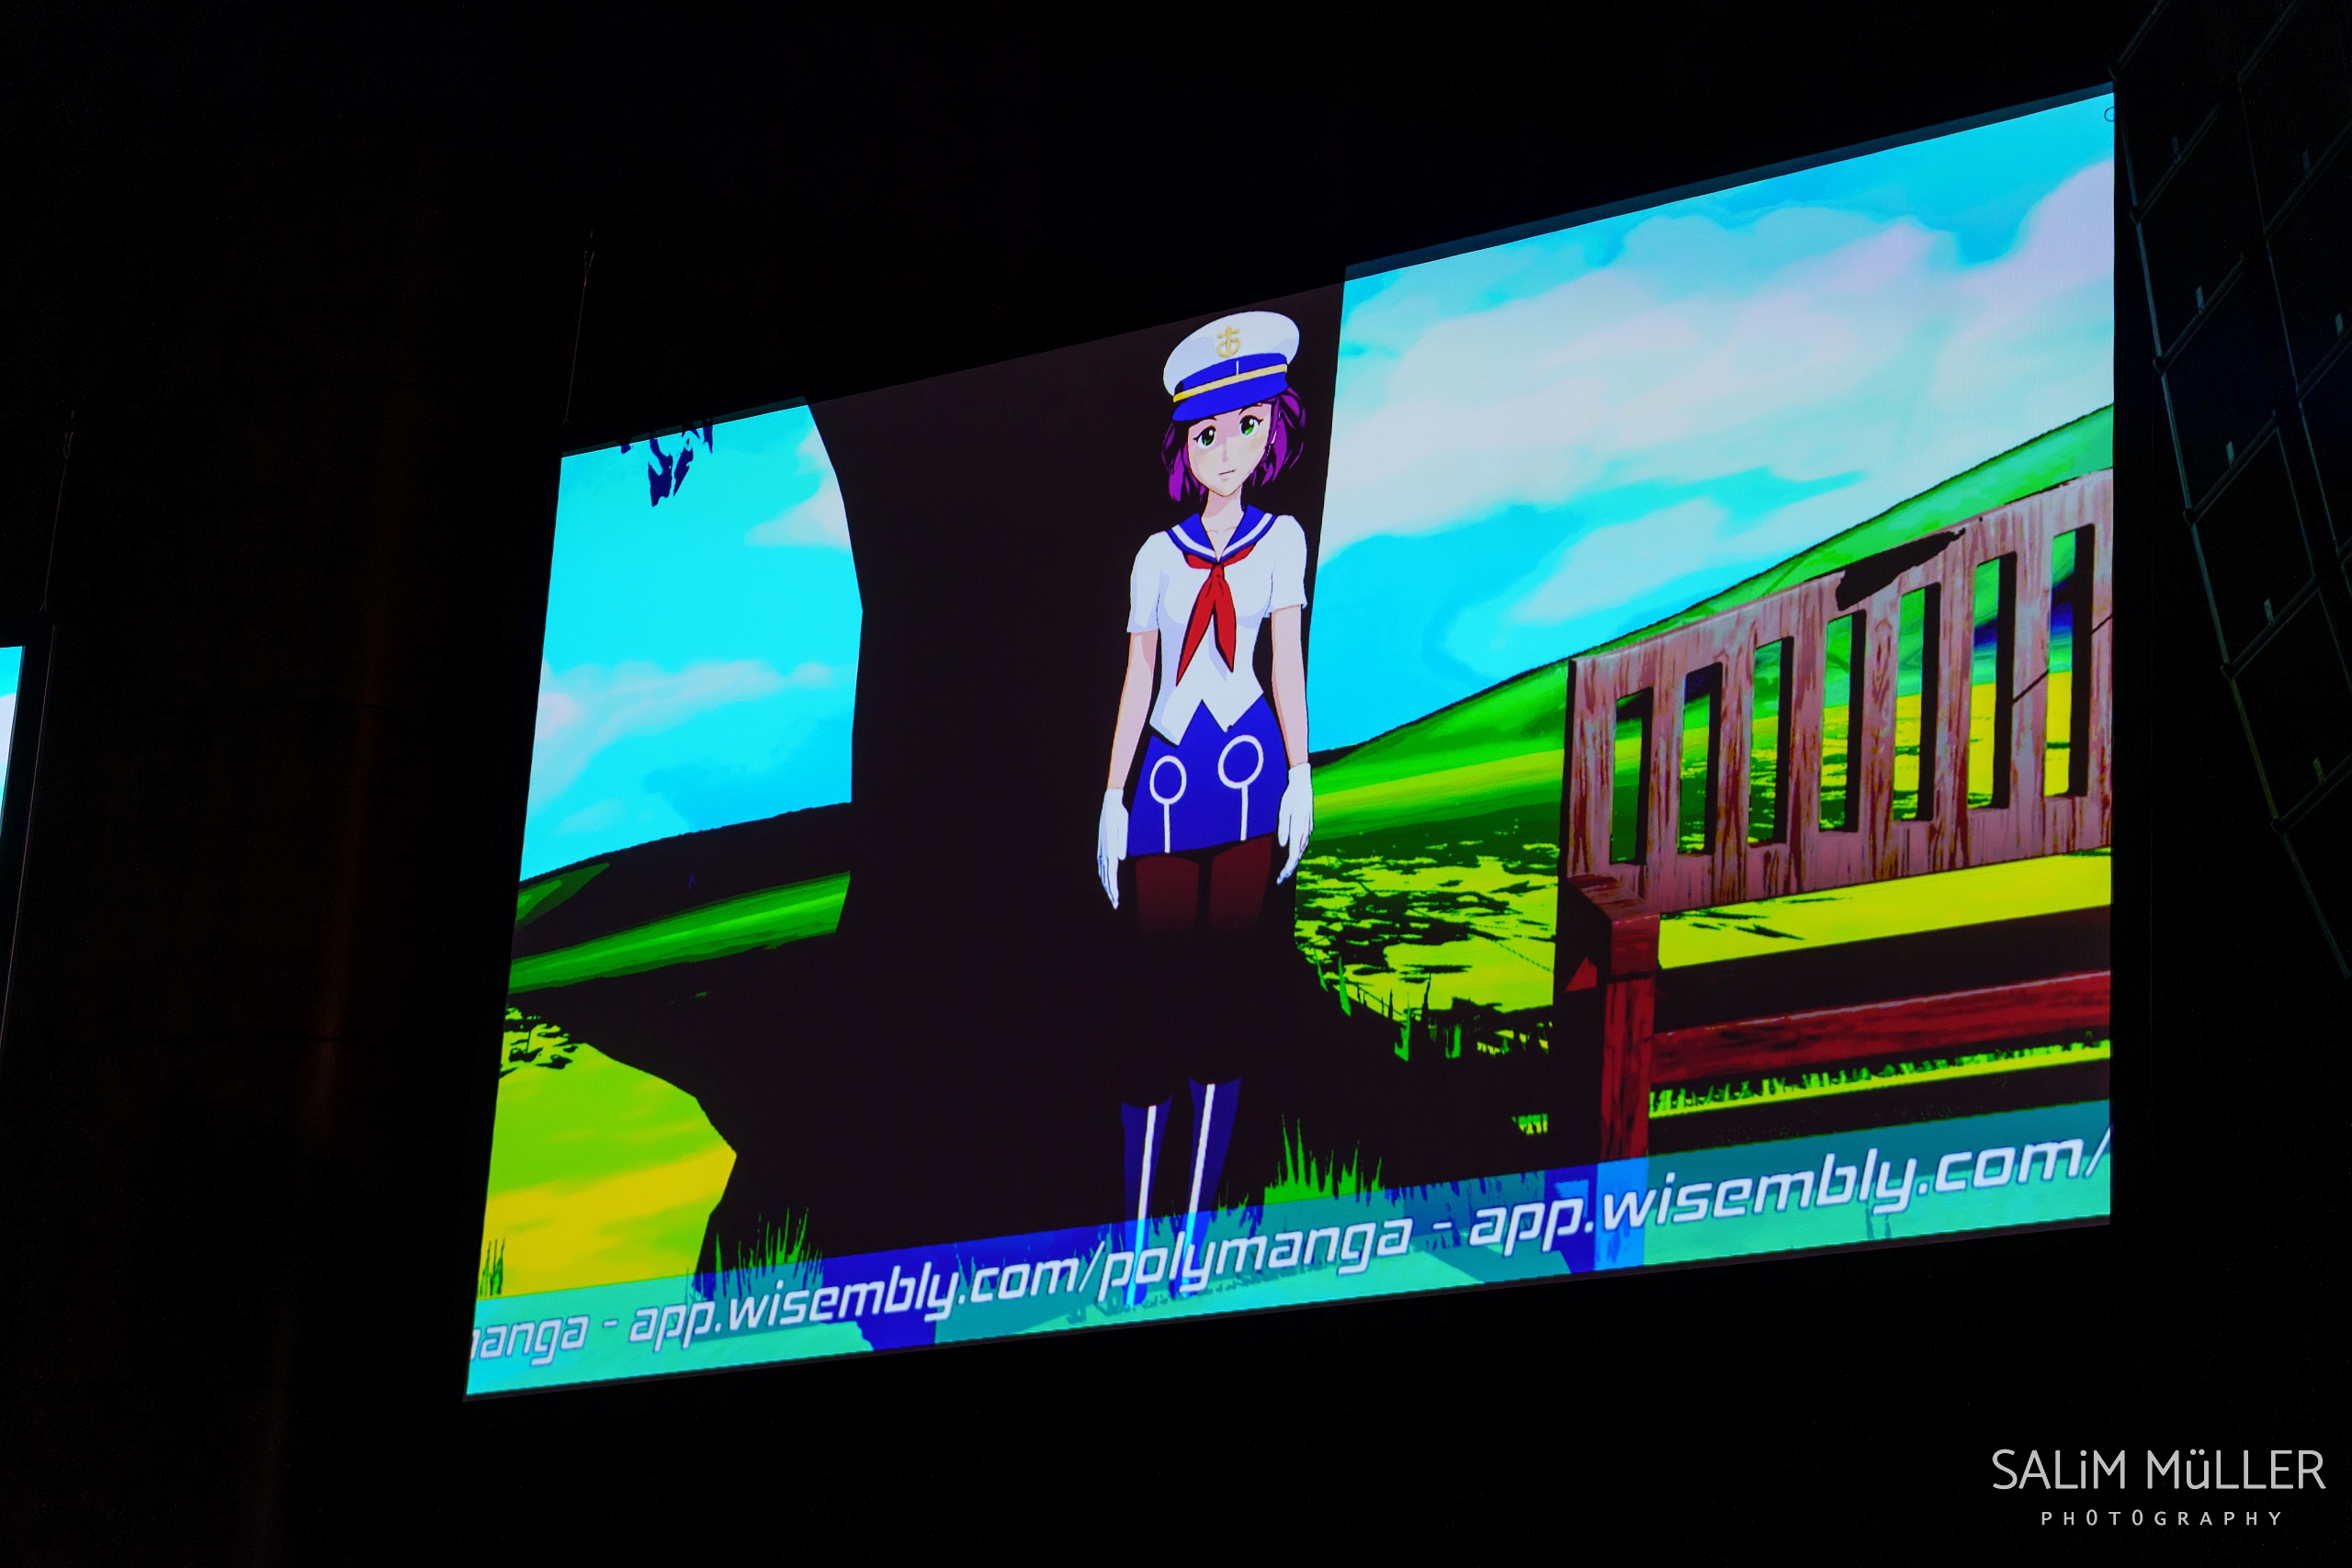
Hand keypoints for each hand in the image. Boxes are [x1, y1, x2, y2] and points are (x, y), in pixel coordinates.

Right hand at [1096, 789, 1127, 907]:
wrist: (1111, 804)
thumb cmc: (1119, 815)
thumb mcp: (1123, 825)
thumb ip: (1121, 841)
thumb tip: (1120, 857)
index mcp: (1109, 846)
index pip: (1111, 871)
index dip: (1113, 886)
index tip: (1115, 898)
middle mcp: (1103, 850)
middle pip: (1106, 875)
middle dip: (1110, 890)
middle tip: (1114, 904)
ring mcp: (1101, 849)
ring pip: (1103, 871)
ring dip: (1107, 885)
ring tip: (1111, 896)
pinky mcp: (1102, 847)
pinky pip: (1102, 865)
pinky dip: (1104, 875)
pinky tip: (1106, 881)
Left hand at [1275, 761, 1312, 882]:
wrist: (1303, 786)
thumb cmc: (1290, 797)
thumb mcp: (1283, 811)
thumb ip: (1283, 828)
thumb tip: (1282, 844)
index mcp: (1298, 828)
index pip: (1293, 853)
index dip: (1288, 867)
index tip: (1282, 876)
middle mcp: (1305, 832)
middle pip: (1297, 855)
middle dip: (1289, 869)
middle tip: (1280, 879)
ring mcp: (1308, 830)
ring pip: (1301, 850)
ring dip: (1293, 862)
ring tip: (1284, 872)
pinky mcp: (1308, 828)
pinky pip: (1302, 844)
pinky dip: (1297, 853)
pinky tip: (1292, 857)